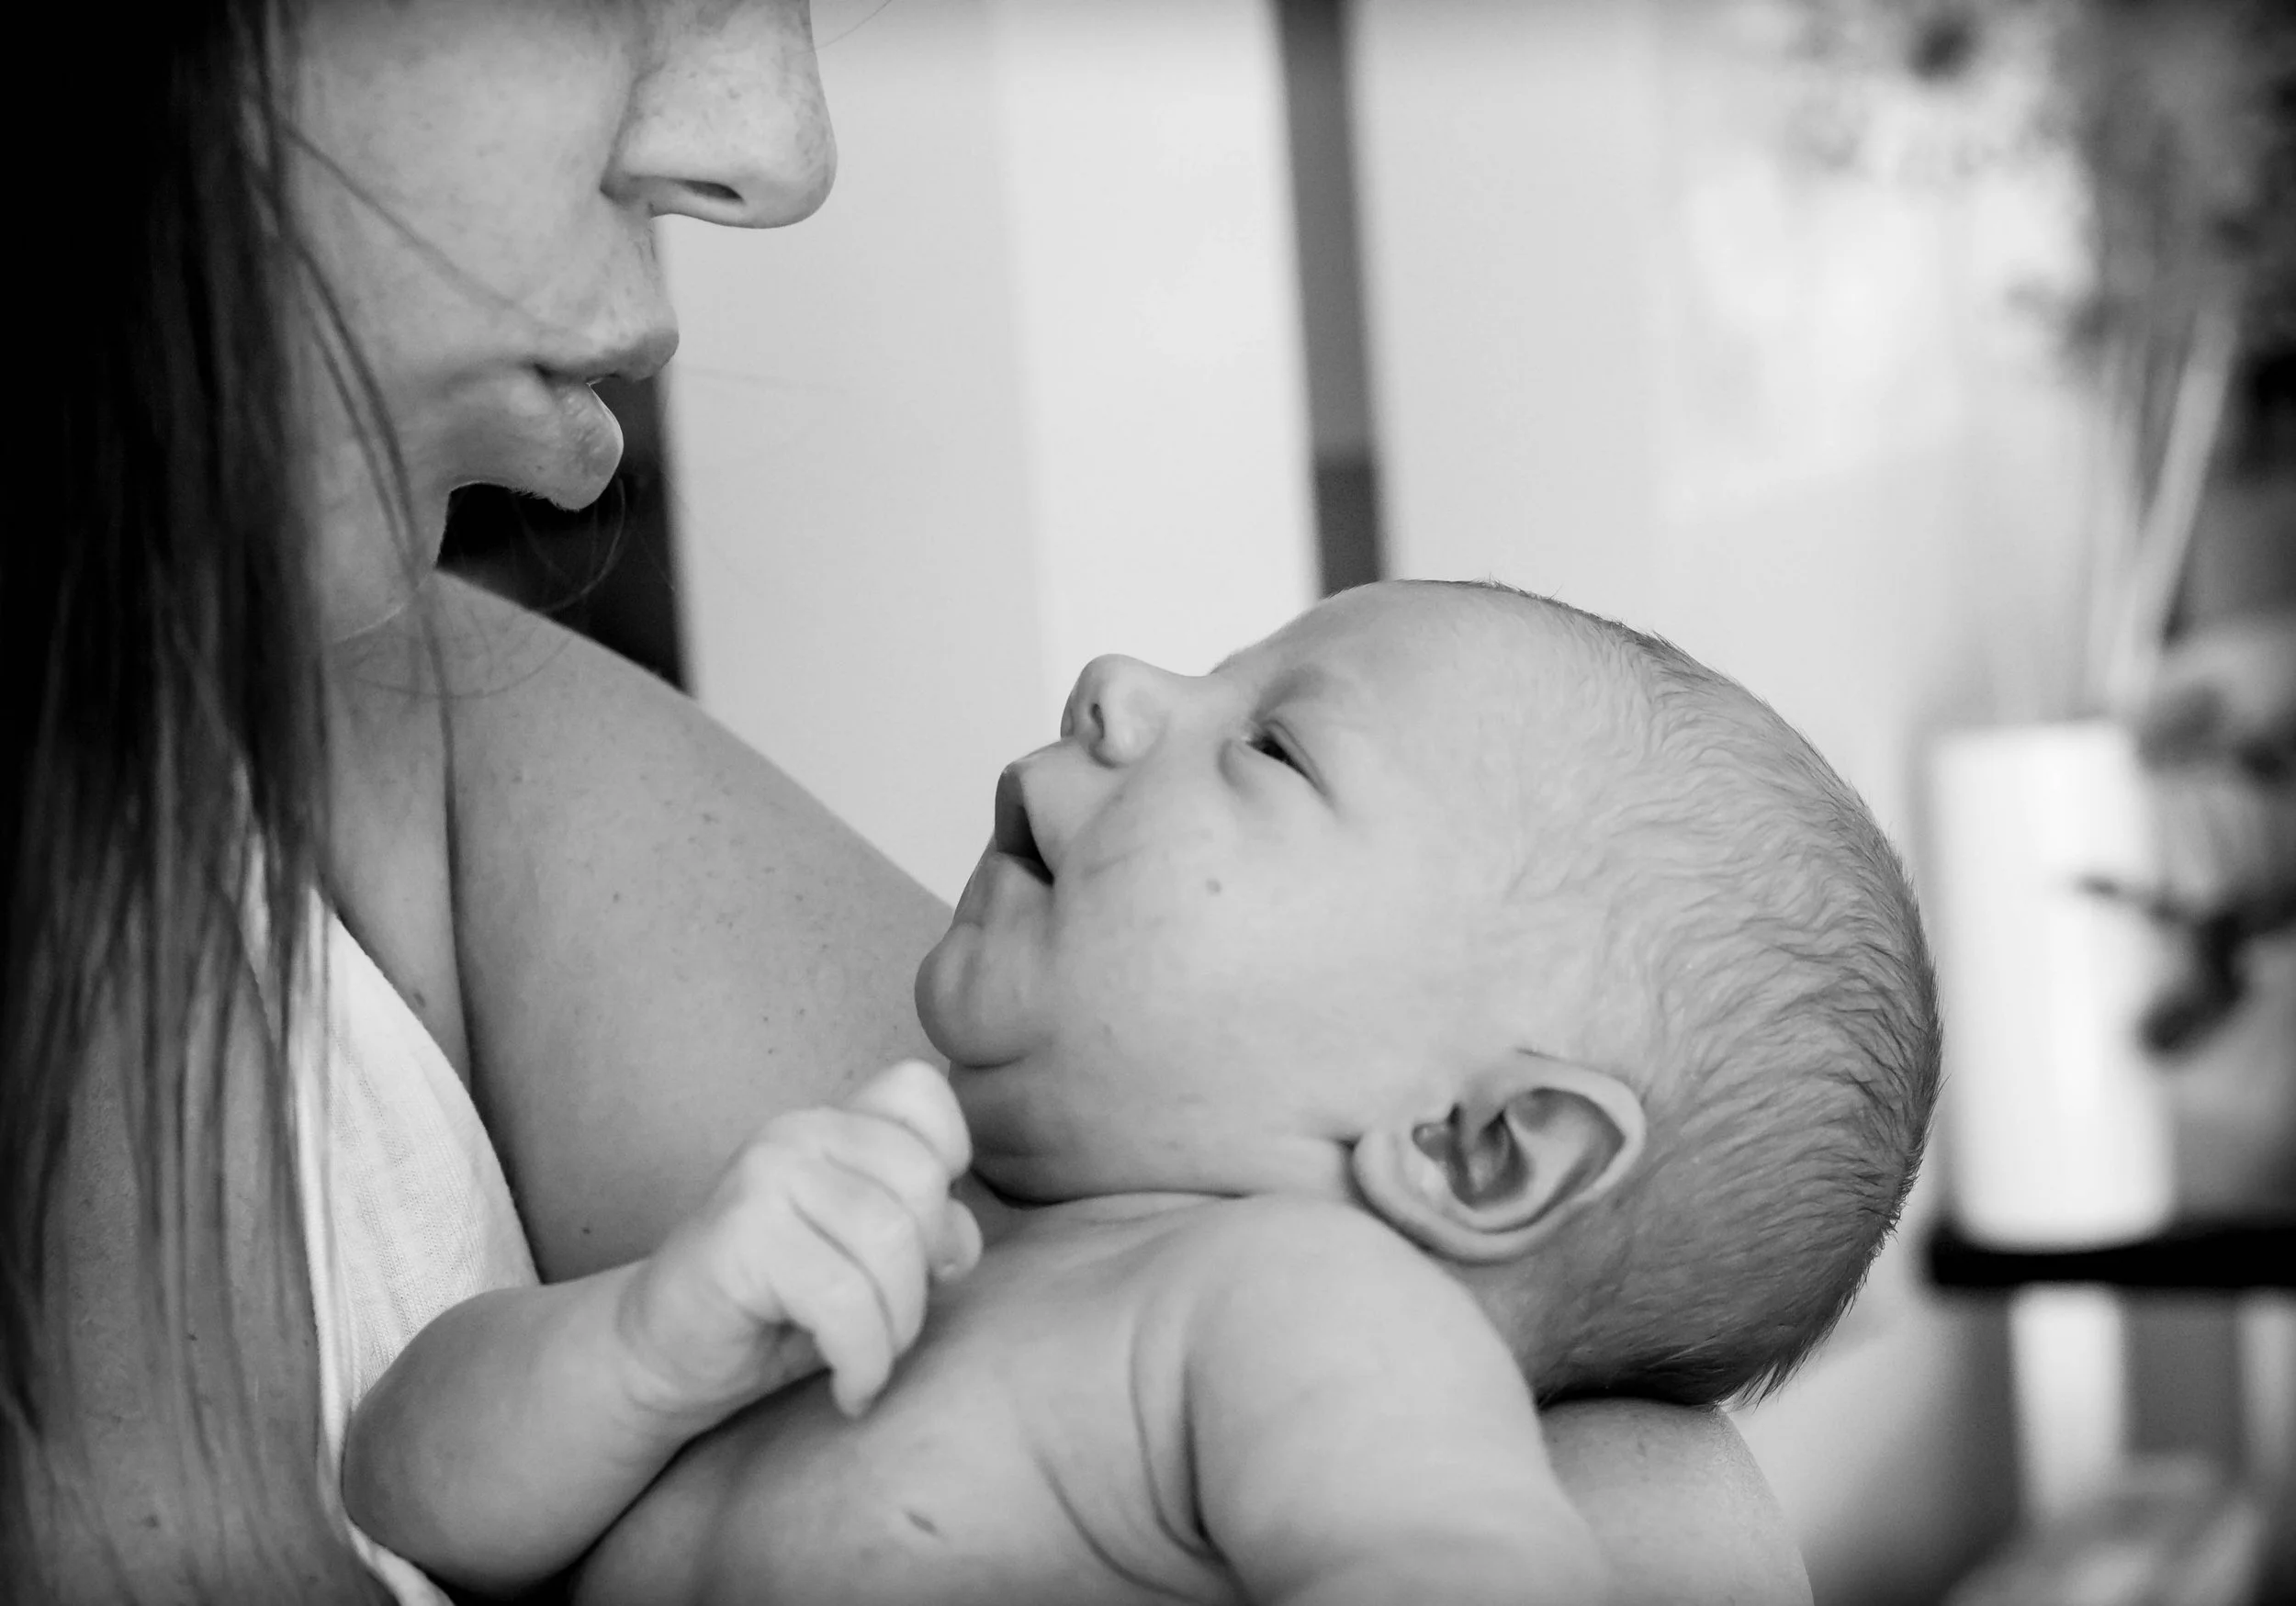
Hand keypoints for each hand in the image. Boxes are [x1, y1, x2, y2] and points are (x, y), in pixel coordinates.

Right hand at [615, 1060, 981, 1424]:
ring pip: (888, 1242)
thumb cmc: (779, 1312)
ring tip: (870, 1365)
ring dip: (897, 1329)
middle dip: (926, 1273)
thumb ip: (925, 1232)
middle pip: (921, 1181)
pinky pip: (843, 1298)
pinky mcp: (740, 1234)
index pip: (920, 1094)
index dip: (948, 1163)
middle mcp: (796, 1132)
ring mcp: (763, 1175)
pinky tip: (851, 1390)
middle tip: (896, 1328)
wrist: (661, 1356)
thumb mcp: (869, 1265)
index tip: (924, 1242)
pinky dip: (864, 1360)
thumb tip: (959, 1246)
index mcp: (832, 1125)